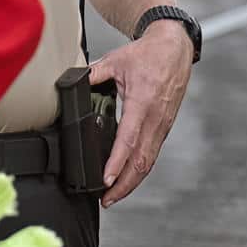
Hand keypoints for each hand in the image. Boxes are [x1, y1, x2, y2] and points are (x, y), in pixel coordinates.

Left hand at [88, 21, 192, 206]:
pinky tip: (127, 178)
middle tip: (105, 200)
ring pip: (149, 161)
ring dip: (132, 181)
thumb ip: (92, 75)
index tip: (105, 180)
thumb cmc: (147, 54)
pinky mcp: (164, 126)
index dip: (116, 163)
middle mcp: (156, 119)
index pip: (128, 141)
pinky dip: (140, 169)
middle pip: (141, 161)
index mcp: (143, 104)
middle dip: (124, 184)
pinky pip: (152, 153)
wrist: (175, 47)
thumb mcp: (115, 61)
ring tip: (113, 196)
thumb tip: (71, 84)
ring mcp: (163, 125)